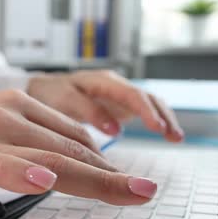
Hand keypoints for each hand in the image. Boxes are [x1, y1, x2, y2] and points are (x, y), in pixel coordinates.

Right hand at [0, 90, 156, 206]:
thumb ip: (33, 146)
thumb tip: (69, 166)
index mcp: (22, 107)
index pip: (74, 140)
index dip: (107, 165)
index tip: (134, 184)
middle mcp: (9, 115)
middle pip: (70, 150)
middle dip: (113, 175)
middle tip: (145, 192)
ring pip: (46, 158)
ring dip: (89, 177)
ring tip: (124, 190)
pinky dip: (20, 173)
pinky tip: (41, 181)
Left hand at [28, 70, 183, 141]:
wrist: (41, 90)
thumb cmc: (49, 93)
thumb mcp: (63, 100)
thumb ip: (88, 111)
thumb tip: (116, 130)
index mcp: (101, 81)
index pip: (131, 94)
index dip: (145, 111)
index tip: (157, 128)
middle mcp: (115, 84)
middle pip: (146, 96)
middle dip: (162, 115)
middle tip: (173, 135)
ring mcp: (119, 94)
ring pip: (149, 102)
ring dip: (164, 118)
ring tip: (176, 137)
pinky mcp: (119, 104)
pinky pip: (144, 110)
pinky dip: (156, 120)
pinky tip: (167, 134)